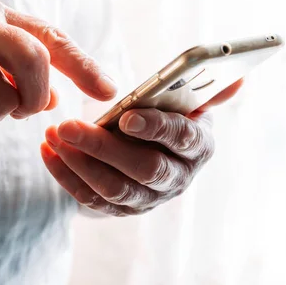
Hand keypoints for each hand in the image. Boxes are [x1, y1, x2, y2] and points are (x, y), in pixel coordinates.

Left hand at [40, 81, 242, 215]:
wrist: (155, 155)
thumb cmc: (171, 120)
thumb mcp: (192, 104)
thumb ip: (208, 88)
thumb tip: (238, 75)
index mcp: (197, 146)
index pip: (182, 139)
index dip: (156, 128)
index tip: (126, 116)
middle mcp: (176, 178)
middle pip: (144, 169)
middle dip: (104, 148)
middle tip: (68, 126)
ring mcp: (148, 198)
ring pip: (113, 189)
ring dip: (79, 163)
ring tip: (54, 135)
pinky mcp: (121, 209)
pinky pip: (90, 199)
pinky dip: (66, 176)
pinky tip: (47, 152)